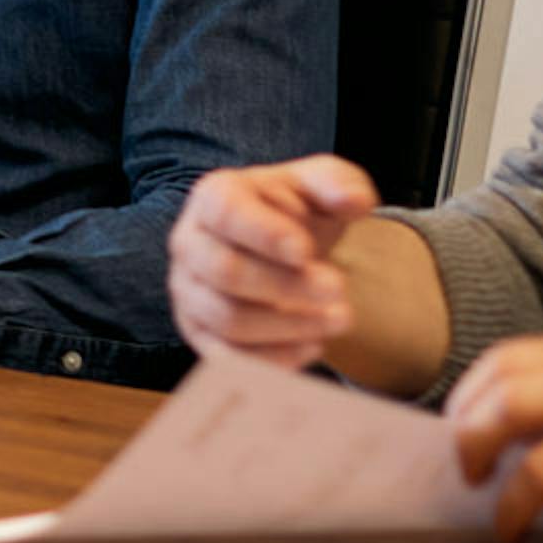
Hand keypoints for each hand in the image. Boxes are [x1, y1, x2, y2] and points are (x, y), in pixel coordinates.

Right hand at [166, 155, 379, 367]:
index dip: (264, 234)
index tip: (306, 251)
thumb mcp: (322, 185)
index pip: (226, 213)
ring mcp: (188, 291)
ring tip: (339, 320)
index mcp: (213, 196)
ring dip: (288, 326)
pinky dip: (273, 358)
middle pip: (225, 271)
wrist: (281, 250)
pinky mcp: (198, 331)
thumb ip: (339, 184)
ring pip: (228, 319)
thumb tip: (354, 201)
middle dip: (286, 286)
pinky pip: (227, 356)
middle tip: (339, 289)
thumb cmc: (297, 214)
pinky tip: (315, 346)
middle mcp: (189, 242)